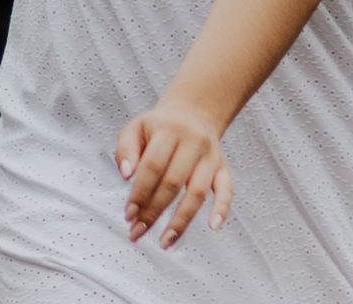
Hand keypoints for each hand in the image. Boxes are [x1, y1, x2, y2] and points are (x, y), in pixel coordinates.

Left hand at [116, 98, 232, 248]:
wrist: (193, 112)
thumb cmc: (159, 127)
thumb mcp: (136, 127)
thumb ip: (126, 148)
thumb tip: (127, 175)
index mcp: (168, 130)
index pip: (153, 166)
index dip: (140, 192)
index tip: (129, 214)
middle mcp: (192, 141)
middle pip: (173, 182)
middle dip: (153, 211)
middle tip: (138, 231)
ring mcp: (210, 156)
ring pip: (197, 192)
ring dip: (181, 221)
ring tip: (165, 241)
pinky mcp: (222, 167)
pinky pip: (227, 189)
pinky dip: (222, 208)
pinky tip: (213, 226)